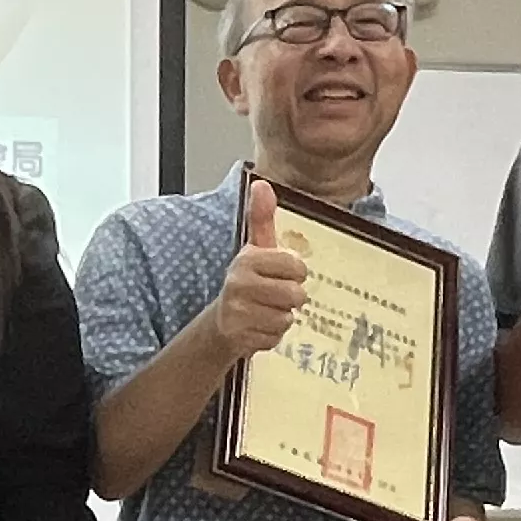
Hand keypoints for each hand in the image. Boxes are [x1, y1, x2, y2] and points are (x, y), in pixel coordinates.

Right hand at [206, 181, 308, 357]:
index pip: (296, 267)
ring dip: (282, 317)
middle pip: (295, 295)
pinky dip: (272, 334)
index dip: (296, 273)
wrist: (223, 321)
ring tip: (267, 310)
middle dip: (291, 298)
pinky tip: (260, 326)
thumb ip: (262, 217)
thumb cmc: (248, 281)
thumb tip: (262, 184)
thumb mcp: (256, 249)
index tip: (282, 274)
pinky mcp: (241, 337)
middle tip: (276, 295)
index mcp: (246, 260)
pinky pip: (276, 337)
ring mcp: (239, 312)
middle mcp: (239, 284)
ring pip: (287, 318)